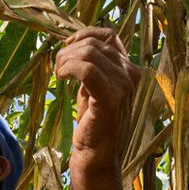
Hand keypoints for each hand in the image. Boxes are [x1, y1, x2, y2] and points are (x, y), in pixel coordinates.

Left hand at [55, 27, 139, 173]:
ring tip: (59, 75)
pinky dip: (69, 68)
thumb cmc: (93, 123)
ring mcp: (123, 86)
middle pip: (94, 44)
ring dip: (66, 60)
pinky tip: (62, 78)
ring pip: (88, 54)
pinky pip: (86, 69)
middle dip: (69, 51)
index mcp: (129, 69)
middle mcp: (131, 74)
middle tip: (57, 69)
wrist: (96, 155)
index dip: (85, 34)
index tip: (67, 45)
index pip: (108, 35)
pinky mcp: (110, 99)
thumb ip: (92, 66)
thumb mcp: (93, 87)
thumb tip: (73, 42)